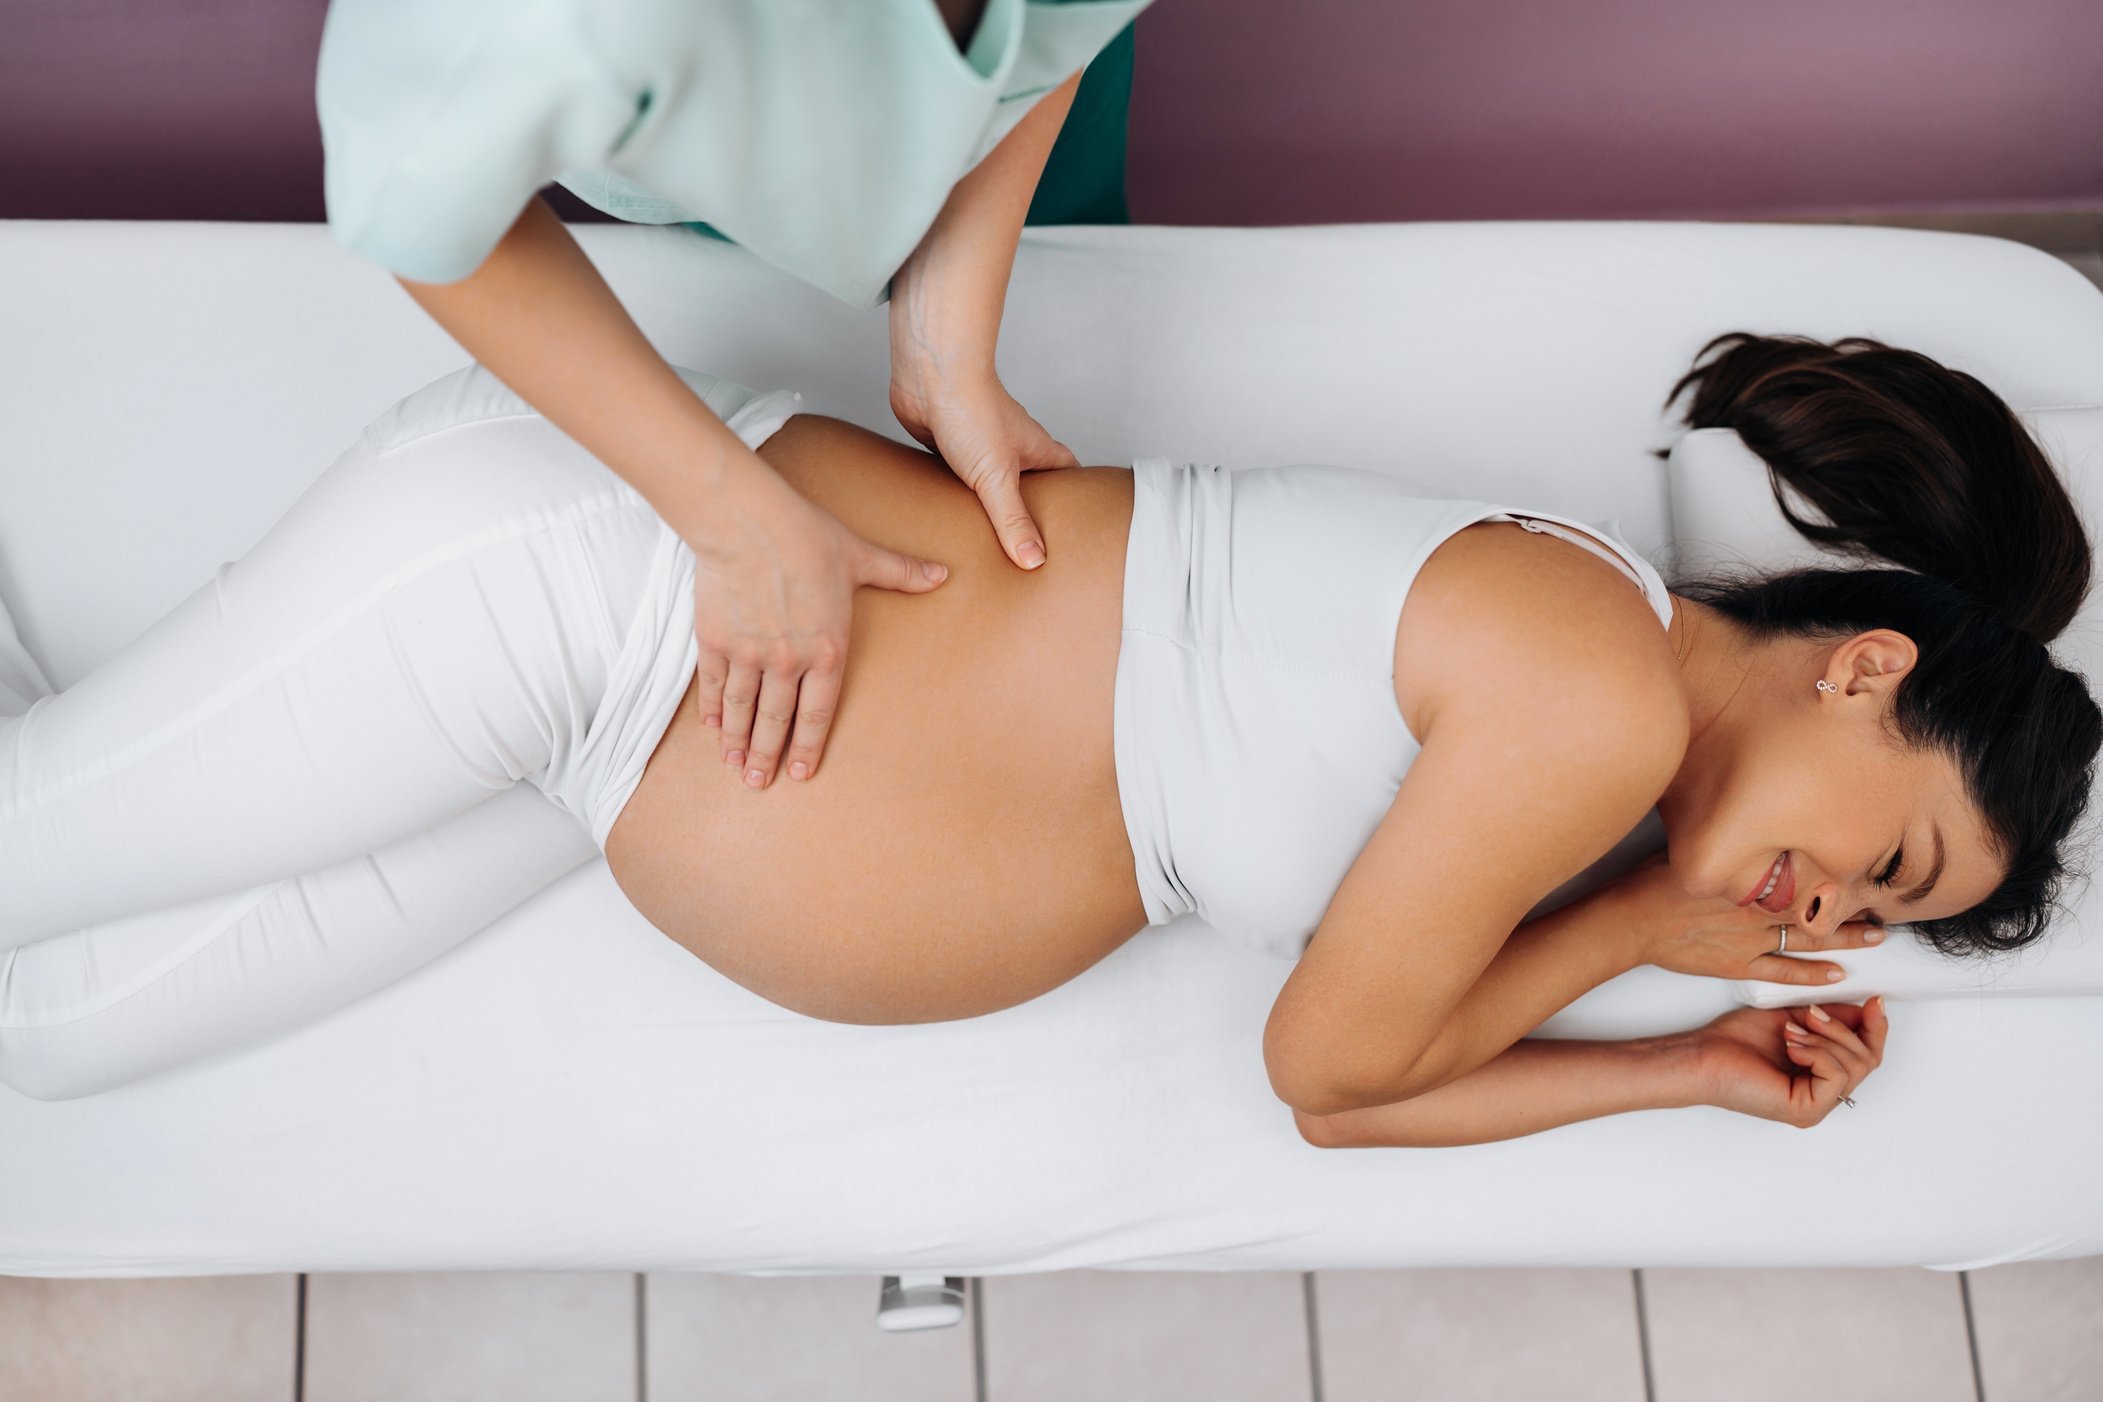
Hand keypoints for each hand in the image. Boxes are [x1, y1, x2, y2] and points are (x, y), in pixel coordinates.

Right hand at [688, 442, 949, 788]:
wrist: (748, 520)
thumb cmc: (807, 535)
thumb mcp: (861, 556)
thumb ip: (901, 573)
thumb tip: (942, 574)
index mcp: (827, 649)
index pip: (819, 712)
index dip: (808, 746)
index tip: (801, 772)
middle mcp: (787, 660)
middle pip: (776, 719)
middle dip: (768, 755)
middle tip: (760, 783)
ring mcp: (748, 653)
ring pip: (743, 709)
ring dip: (738, 742)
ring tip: (735, 767)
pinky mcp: (714, 640)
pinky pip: (714, 684)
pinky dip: (713, 709)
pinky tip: (712, 728)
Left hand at [890, 353, 1078, 572]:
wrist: (930, 374)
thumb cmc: (972, 410)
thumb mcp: (998, 478)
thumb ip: (1013, 520)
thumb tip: (1034, 560)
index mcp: (1036, 449)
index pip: (1068, 473)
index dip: (1075, 495)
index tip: (1079, 522)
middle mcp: (1011, 447)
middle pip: (1030, 482)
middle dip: (1031, 508)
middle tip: (1032, 542)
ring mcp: (979, 446)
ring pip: (991, 482)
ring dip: (989, 504)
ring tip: (990, 540)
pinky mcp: (948, 446)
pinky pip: (956, 477)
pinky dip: (956, 495)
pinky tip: (951, 515)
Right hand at [1599, 853, 1886, 986]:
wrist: (1630, 920)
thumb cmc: (1653, 881)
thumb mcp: (1690, 844)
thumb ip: (1721, 836)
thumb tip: (1734, 810)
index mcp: (1750, 875)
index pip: (1805, 871)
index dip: (1836, 871)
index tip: (1860, 866)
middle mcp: (1758, 907)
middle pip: (1817, 905)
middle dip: (1852, 906)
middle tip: (1883, 906)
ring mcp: (1751, 939)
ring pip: (1809, 939)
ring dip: (1845, 939)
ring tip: (1875, 938)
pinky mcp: (1738, 964)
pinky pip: (1784, 971)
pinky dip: (1812, 974)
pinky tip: (1836, 973)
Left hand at [1693, 999, 1888, 1126]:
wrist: (1703, 1055)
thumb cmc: (1737, 1040)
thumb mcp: (1796, 1018)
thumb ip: (1831, 1017)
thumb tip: (1868, 1007)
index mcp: (1822, 1076)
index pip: (1868, 1055)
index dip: (1876, 1027)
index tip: (1874, 1000)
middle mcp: (1824, 1095)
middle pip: (1868, 1060)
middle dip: (1842, 1029)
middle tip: (1811, 1014)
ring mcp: (1817, 1106)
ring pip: (1855, 1066)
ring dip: (1824, 1038)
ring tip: (1791, 1032)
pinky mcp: (1806, 1111)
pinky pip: (1836, 1076)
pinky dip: (1817, 1053)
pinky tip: (1791, 1046)